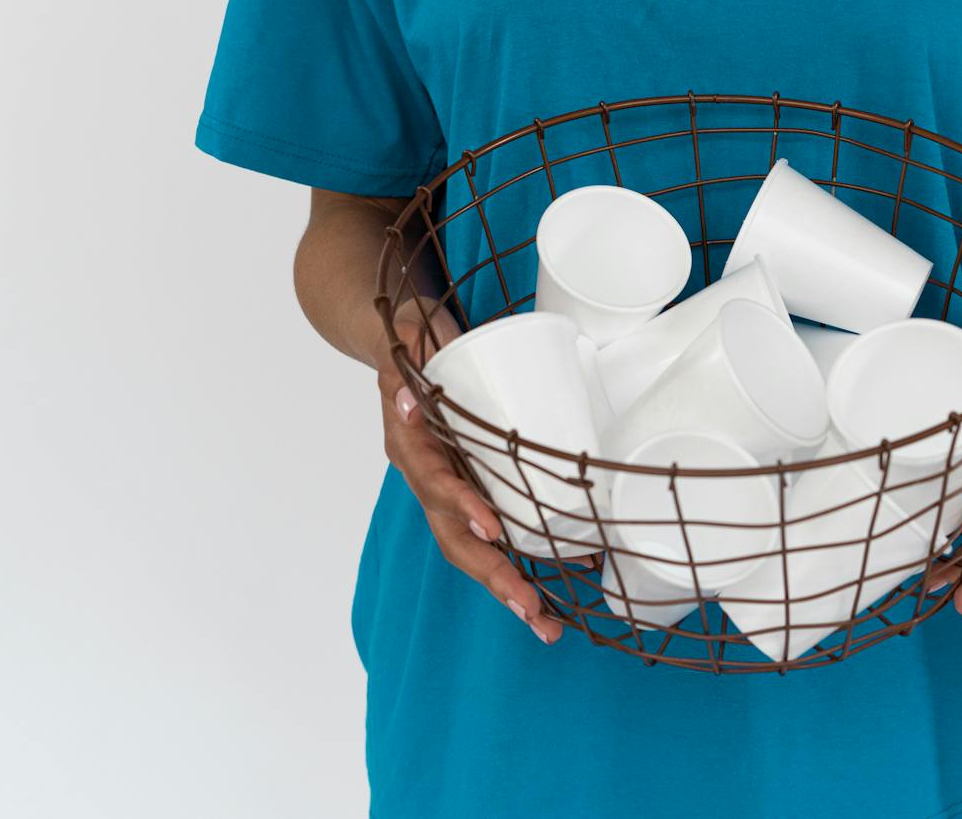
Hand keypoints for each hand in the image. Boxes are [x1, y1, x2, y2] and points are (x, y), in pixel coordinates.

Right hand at [375, 298, 561, 643]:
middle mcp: (426, 473)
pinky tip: (559, 584)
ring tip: (545, 624)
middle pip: (455, 536)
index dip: (461, 507)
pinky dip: (522, 561)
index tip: (493, 529)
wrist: (402, 337)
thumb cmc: (410, 338)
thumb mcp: (404, 339)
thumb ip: (404, 365)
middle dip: (492, 575)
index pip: (433, 483)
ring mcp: (448, 484)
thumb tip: (408, 399)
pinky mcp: (471, 484)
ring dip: (508, 586)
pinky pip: (494, 531)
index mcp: (409, 445)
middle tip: (529, 608)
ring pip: (473, 547)